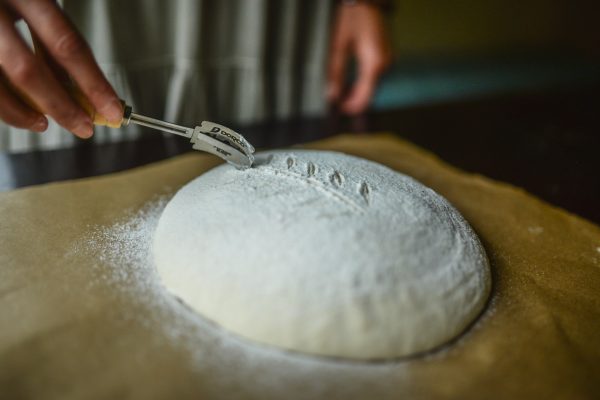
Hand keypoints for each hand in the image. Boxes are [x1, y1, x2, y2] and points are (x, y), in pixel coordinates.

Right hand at [0, 0, 121, 137]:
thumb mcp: (36, 5)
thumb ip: (54, 42)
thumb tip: (80, 90)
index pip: (67, 45)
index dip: (93, 83)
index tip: (113, 109)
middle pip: (27, 70)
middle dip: (61, 107)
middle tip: (84, 127)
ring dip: (21, 113)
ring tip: (42, 124)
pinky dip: (3, 104)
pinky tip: (16, 109)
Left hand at [327, 2, 391, 114]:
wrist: (367, 0)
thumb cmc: (352, 18)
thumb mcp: (339, 46)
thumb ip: (335, 73)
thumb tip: (332, 95)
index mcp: (374, 64)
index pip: (365, 97)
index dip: (352, 107)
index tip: (339, 111)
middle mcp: (385, 65)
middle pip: (370, 94)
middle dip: (354, 101)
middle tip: (337, 104)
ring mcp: (388, 60)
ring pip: (373, 86)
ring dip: (359, 93)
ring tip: (341, 95)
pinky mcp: (386, 56)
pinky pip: (375, 77)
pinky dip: (364, 83)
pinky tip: (352, 83)